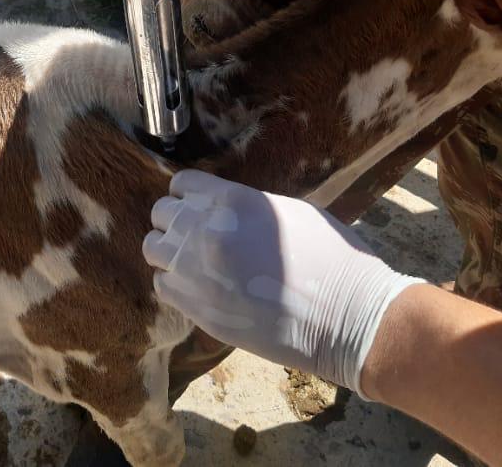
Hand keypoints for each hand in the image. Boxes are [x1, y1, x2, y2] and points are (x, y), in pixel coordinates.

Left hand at [143, 170, 422, 395]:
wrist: (348, 316)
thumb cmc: (332, 258)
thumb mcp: (290, 211)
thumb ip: (246, 205)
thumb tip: (219, 206)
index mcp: (232, 200)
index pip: (181, 184)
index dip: (189, 194)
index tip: (198, 205)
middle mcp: (205, 230)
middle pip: (162, 213)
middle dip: (175, 220)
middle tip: (195, 235)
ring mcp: (196, 270)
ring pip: (153, 249)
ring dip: (169, 251)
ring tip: (193, 261)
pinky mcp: (196, 307)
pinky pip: (161, 286)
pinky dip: (174, 284)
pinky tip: (198, 287)